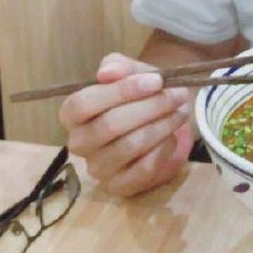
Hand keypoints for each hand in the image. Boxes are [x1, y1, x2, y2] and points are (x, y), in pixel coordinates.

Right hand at [59, 53, 194, 196]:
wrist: (161, 121)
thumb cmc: (140, 94)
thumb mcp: (131, 71)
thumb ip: (119, 66)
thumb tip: (107, 72)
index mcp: (72, 113)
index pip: (84, 104)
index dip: (121, 91)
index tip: (155, 80)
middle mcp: (79, 143)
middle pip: (110, 125)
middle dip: (150, 107)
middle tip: (178, 95)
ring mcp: (97, 168)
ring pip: (130, 146)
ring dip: (162, 125)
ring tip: (179, 112)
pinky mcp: (119, 186)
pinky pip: (144, 168)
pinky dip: (164, 149)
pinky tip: (172, 136)